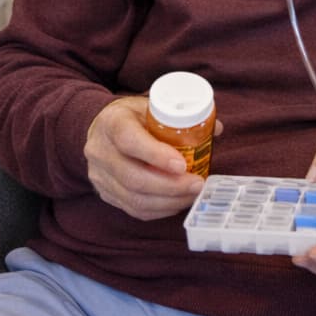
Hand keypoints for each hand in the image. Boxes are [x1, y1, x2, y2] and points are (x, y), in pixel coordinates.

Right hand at [84, 95, 220, 220]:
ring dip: (168, 201)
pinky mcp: (104, 193)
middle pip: (133, 177)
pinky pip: (132, 209)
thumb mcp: (152, 106)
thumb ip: (182, 116)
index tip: (183, 164)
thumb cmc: (133, 116)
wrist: (101, 128)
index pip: (130, 141)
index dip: (156, 155)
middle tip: (197, 184)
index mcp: (112, 122)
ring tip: (192, 195)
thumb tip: (216, 128)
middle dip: (170, 186)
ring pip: (133, 198)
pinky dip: (159, 210)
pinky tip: (177, 203)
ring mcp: (99, 175)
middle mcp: (100, 150)